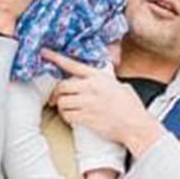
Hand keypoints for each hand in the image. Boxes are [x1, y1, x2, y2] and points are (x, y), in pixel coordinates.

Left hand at [45, 49, 163, 157]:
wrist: (135, 124)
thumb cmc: (130, 105)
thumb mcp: (117, 84)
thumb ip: (104, 79)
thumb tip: (96, 77)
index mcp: (98, 76)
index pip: (72, 64)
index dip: (56, 58)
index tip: (44, 53)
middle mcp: (91, 88)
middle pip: (62, 86)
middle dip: (57, 93)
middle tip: (56, 98)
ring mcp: (88, 103)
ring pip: (62, 102)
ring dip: (61, 106)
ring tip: (67, 108)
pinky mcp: (86, 118)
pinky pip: (67, 116)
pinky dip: (66, 117)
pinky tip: (72, 117)